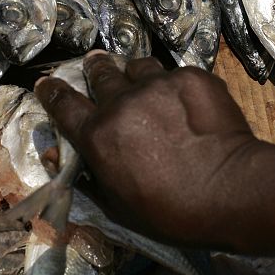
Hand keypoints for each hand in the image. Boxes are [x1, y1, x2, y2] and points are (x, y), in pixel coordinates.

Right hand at [34, 50, 262, 246]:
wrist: (228, 189)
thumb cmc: (170, 209)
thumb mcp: (117, 204)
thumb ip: (87, 174)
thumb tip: (55, 156)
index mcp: (98, 134)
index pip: (64, 104)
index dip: (52, 91)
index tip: (47, 82)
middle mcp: (123, 102)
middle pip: (101, 73)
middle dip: (96, 69)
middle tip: (96, 64)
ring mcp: (158, 85)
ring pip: (139, 66)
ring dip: (136, 73)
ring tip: (143, 80)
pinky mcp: (191, 77)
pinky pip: (176, 73)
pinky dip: (175, 84)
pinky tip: (187, 100)